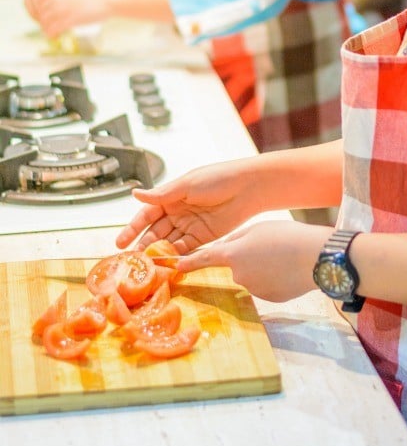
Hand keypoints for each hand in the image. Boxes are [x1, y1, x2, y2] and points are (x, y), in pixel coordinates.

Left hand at [29, 0, 109, 37]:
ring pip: (45, 22)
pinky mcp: (68, 19)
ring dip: (46, 29)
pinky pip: (52, 29)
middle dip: (43, 21)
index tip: (44, 18)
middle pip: (41, 12)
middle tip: (48, 27)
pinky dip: (51, 34)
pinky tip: (55, 36)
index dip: (40, 11)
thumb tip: (50, 8)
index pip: (38, 1)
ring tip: (51, 33)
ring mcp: (61, 8)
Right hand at [115, 160, 263, 252]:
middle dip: (143, 245)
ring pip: (168, 242)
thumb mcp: (187, 185)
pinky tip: (166, 265)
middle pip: (155, 231)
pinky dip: (175, 257)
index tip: (120, 242)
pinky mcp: (203, 238)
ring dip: (157, 254)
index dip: (133, 228)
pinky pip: (185, 249)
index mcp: (171, 196)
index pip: (147, 214)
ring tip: (145, 267)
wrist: (248, 188)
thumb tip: (135, 193)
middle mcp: (178, 212)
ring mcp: (189, 225)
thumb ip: (162, 194)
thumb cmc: (218, 178)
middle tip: (130, 261)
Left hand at [178, 220, 331, 302]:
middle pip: (235, 265)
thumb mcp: (257, 229)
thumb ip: (237, 239)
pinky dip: (272, 278)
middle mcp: (239, 275)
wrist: (314, 257)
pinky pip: (265, 285)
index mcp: (232, 254)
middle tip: (269, 246)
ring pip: (251, 275)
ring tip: (283, 256)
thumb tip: (227, 250)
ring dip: (261, 267)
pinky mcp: (269, 298)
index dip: (189, 263)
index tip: (175, 268)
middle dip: (246, 257)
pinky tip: (287, 269)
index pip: (204, 259)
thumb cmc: (286, 236)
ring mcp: (254, 289)